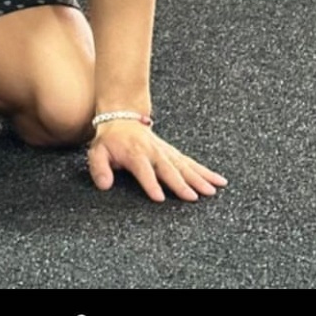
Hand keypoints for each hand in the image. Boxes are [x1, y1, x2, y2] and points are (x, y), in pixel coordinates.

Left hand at [86, 121, 226, 203]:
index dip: (151, 184)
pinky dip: (205, 171)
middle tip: (193, 197)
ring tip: (212, 190)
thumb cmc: (110, 141)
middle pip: (169, 169)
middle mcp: (153, 152)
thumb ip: (99, 169)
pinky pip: (191, 162)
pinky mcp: (173, 153)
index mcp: (135, 153)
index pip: (143, 170)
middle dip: (181, 183)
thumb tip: (104, 185)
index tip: (159, 198)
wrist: (123, 117)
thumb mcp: (97, 152)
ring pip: (185, 166)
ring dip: (199, 178)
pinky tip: (218, 180)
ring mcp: (166, 152)